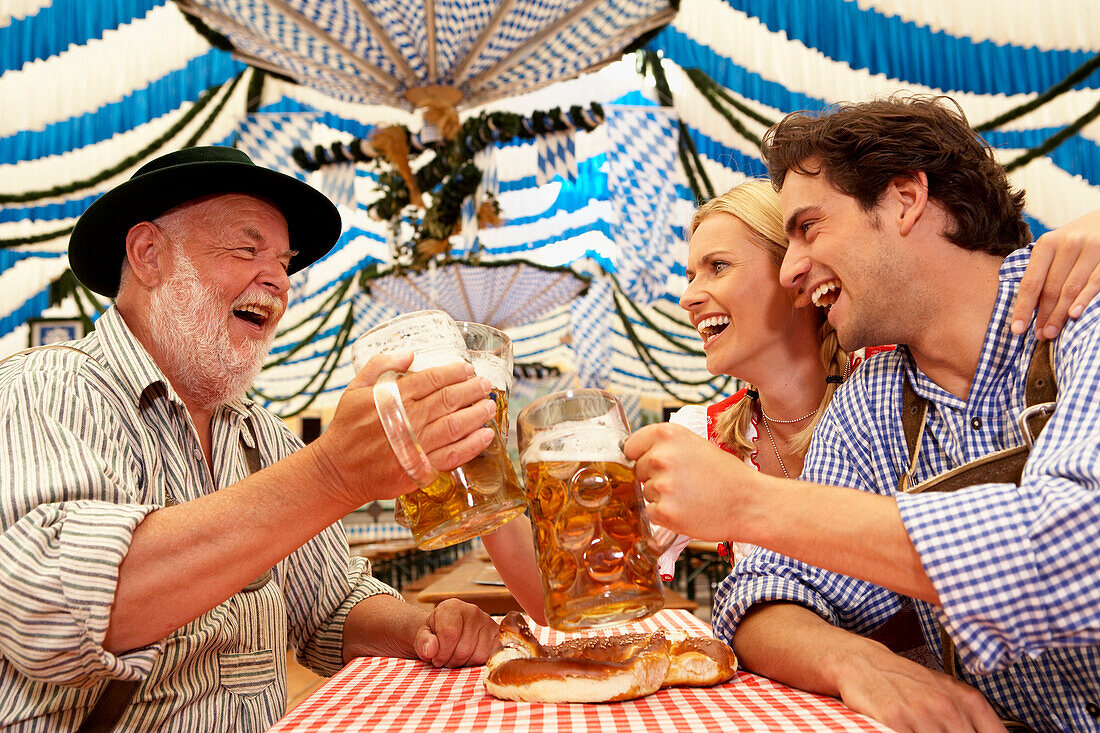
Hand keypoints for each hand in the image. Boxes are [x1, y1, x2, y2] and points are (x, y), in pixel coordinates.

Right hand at [308, 352, 495, 505]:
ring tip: (488, 405)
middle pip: (449, 399)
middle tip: (485, 384)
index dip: (455, 372)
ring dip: (477, 413)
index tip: (467, 369)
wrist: (339, 470)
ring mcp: (416, 445)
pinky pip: (453, 455)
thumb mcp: (355, 390)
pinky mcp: (421, 468)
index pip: (433, 379)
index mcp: (393, 398)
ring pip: (456, 425)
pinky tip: (485, 435)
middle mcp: (408, 420)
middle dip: (472, 389)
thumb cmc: (347, 428)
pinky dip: (472, 445)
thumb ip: (380, 366)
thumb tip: (409, 353)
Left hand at [413, 599, 498, 667]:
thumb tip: (430, 650)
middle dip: (452, 660)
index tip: (436, 658)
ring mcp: (487, 622)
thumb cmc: (435, 633)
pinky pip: (492, 656)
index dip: (441, 653)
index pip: (450, 635)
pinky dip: (480, 661)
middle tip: (447, 658)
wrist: (447, 629)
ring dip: (466, 663)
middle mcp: (472, 611)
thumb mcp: (422, 636)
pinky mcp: (497, 635)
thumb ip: (423, 642)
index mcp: (452, 607)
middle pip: (464, 649)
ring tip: (457, 656)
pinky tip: (470, 656)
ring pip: (479, 655)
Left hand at [624, 423, 756, 540]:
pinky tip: (687, 510)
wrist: (749, 503)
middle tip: (684, 481)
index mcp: (667, 434)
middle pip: (637, 470)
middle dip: (654, 477)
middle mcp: (661, 456)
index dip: (641, 456)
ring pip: (645, 493)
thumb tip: (634, 453)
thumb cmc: (725, 474)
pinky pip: (651, 513)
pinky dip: (665, 515)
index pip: (630, 446)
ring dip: (662, 497)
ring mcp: (661, 485)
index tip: (654, 463)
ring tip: (690, 496)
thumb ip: (665, 446)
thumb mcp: (695, 444)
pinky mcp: (664, 512)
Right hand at [833, 642, 1005, 731]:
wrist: (863, 662)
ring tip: (919, 730)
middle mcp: (948, 706)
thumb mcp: (949, 695)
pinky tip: (902, 731)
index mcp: (969, 701)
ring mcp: (922, 713)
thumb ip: (974, 721)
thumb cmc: (906, 681)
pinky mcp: (895, 719)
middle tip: (933, 732)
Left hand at [1012, 208, 1099, 338]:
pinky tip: (1074, 315)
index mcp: (1047, 243)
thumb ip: (1042, 270)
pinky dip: (1083, 300)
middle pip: (1050, 289)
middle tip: (1039, 335)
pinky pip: (1093, 283)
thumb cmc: (1075, 241)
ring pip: (1070, 289)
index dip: (1022, 308)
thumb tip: (1027, 306)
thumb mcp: (1055, 247)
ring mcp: (1090, 249)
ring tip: (1051, 332)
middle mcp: (1067, 244)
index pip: (1031, 282)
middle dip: (1042, 315)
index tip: (1016, 329)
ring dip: (1059, 314)